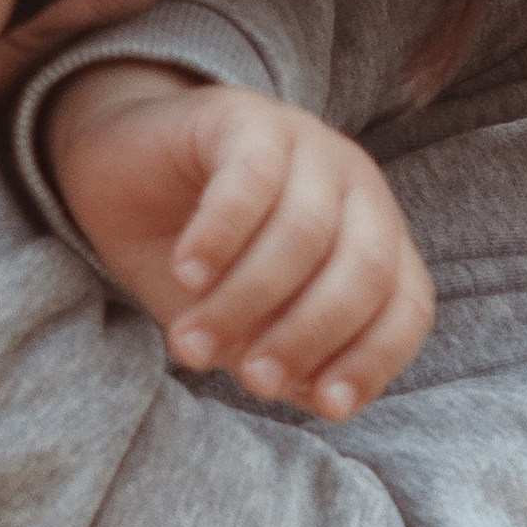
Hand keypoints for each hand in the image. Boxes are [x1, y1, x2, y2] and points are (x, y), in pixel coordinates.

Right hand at [45, 65, 434, 417]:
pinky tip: (186, 275)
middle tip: (249, 379)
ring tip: (191, 344)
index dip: (375, 359)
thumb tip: (308, 394)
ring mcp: (310, 146)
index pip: (406, 306)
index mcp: (377, 241)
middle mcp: (358, 189)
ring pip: (305, 232)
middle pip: (364, 271)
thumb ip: (280, 357)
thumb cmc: (197, 260)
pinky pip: (251, 181)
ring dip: (247, 299)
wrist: (119, 169)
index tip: (328, 407)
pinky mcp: (250, 118)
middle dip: (308, 335)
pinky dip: (221, 237)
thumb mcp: (241, 323)